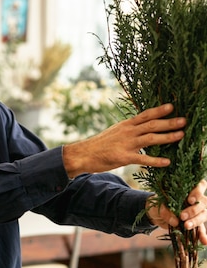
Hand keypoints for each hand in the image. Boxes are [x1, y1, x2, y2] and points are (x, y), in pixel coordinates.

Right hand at [62, 103, 184, 177]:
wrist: (82, 154)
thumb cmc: (98, 145)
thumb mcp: (114, 132)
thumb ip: (128, 130)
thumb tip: (140, 128)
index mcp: (125, 125)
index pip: (145, 115)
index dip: (159, 110)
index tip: (172, 106)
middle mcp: (127, 132)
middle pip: (151, 124)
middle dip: (168, 122)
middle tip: (184, 120)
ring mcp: (126, 144)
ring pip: (150, 138)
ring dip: (167, 137)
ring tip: (181, 135)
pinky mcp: (123, 157)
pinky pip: (143, 158)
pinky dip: (156, 160)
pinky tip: (167, 162)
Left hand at [146, 179, 206, 244]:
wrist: (154, 214)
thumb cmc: (157, 204)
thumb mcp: (158, 205)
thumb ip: (165, 211)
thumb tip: (175, 221)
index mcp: (188, 189)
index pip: (200, 186)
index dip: (198, 192)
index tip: (189, 200)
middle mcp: (195, 199)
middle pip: (203, 203)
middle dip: (194, 210)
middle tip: (182, 216)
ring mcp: (196, 212)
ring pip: (203, 215)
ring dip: (196, 221)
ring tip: (187, 227)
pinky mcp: (194, 222)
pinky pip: (201, 229)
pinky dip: (202, 235)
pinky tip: (204, 241)